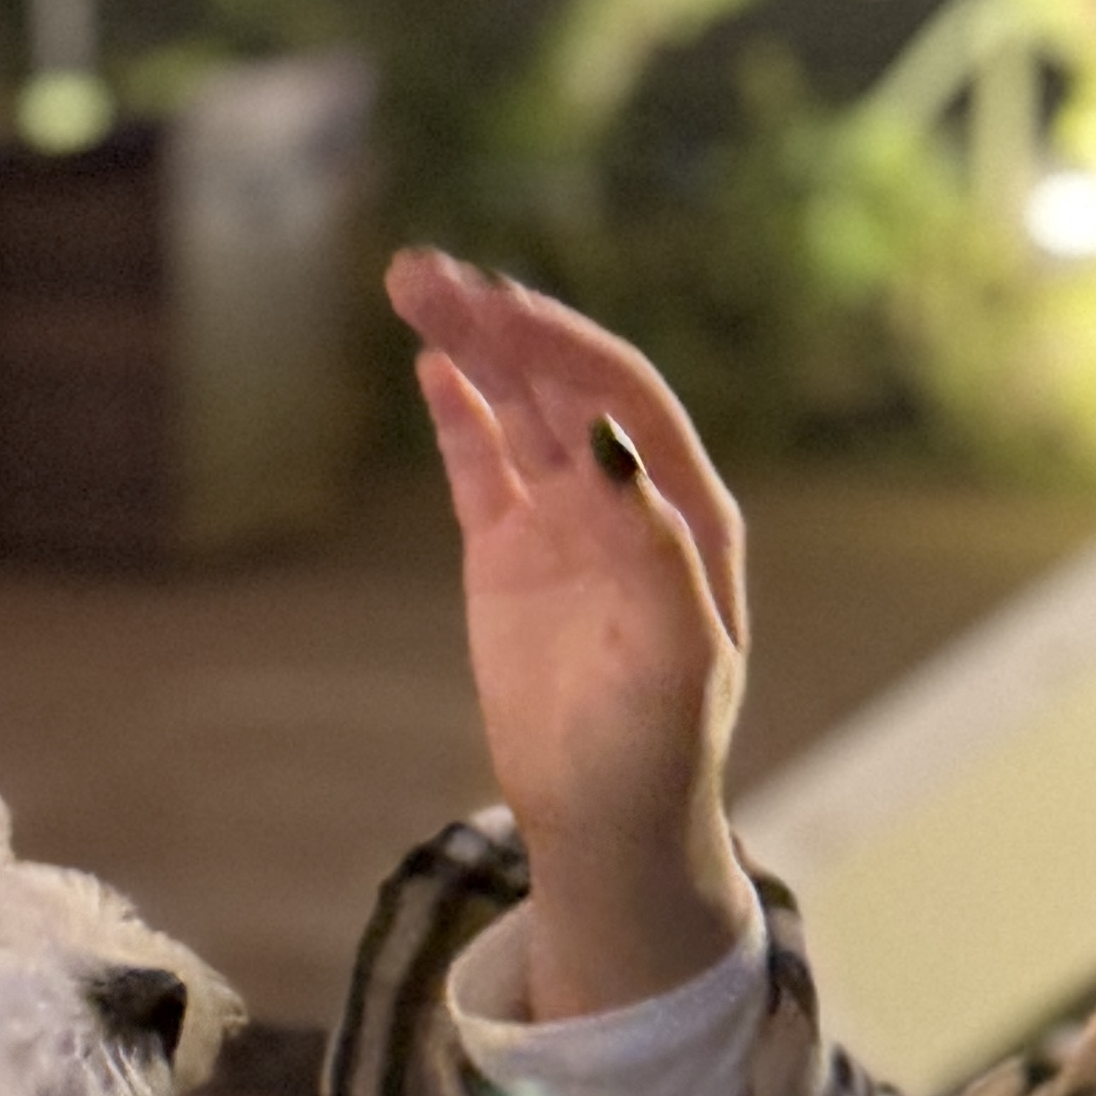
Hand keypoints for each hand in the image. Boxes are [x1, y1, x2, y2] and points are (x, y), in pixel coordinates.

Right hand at [388, 252, 756, 1014]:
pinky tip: (431, 363)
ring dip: (469, 346)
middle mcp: (628, 501)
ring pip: (514, 411)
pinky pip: (480, 463)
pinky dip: (456, 412)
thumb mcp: (678, 659)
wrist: (607, 824)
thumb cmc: (660, 751)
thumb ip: (654, 547)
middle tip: (425, 270)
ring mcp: (565, 523)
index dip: (562, 346)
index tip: (499, 307)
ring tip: (409, 282)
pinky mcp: (509, 555)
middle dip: (500, 323)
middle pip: (560, 385)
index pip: (622, 399)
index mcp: (686, 513)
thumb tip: (609, 442)